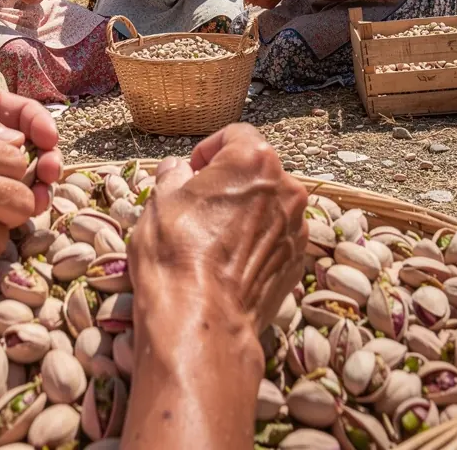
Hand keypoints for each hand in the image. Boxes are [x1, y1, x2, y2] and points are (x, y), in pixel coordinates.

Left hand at [0, 86, 62, 213]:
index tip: (49, 143)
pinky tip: (7, 220)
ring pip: (18, 185)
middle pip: (31, 154)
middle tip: (47, 179)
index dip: (43, 128)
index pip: (25, 116)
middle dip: (45, 165)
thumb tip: (15, 141)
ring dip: (32, 194)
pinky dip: (5, 216)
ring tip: (33, 204)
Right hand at [128, 123, 306, 331]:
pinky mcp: (296, 261)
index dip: (209, 148)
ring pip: (268, 204)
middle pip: (257, 169)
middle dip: (230, 180)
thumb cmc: (177, 254)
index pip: (235, 134)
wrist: (201, 321)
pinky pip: (275, 236)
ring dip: (245, 210)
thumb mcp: (160, 201)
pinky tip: (228, 258)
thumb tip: (177, 170)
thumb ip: (173, 175)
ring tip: (212, 234)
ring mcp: (295, 227)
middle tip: (199, 201)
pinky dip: (256, 239)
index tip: (192, 168)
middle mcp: (285, 188)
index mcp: (254, 161)